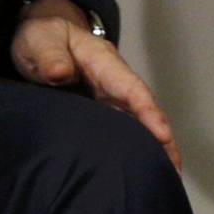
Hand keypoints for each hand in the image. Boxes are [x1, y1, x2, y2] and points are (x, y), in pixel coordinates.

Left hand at [10, 0, 180, 171]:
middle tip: (174, 168)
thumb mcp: (41, 40)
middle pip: (142, 110)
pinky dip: (132, 145)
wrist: (38, 38)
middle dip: (161, 137)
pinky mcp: (98, 110)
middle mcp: (112, 81)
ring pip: (134, 122)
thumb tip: (60, 73)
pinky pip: (119, 128)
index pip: (131, 87)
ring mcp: (107, 97)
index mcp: (103, 63)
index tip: (163, 134)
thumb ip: (50, 55)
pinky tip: (136, 166)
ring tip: (164, 176)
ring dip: (151, 146)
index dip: (148, 111)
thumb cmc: (42, 37)